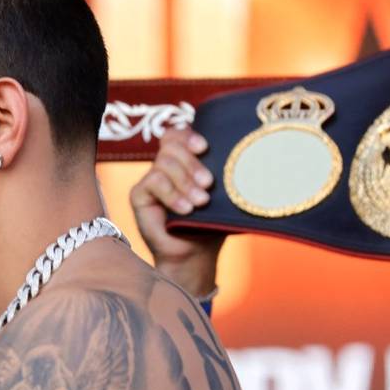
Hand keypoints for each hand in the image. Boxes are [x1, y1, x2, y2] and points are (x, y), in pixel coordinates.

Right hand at [129, 128, 224, 296]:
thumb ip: (225, 176)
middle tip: (208, 183)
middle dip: (192, 162)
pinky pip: (153, 181)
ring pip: (164, 163)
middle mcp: (165, 167)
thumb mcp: (222, 196)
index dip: (188, 135)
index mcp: (184, 161)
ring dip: (185, 181)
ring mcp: (150, 180)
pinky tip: (185, 209)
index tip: (206, 147)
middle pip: (171, 144)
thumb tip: (251, 161)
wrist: (194, 254)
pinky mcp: (139, 195)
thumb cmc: (210, 223)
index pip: (178, 135)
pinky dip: (172, 194)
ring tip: (200, 202)